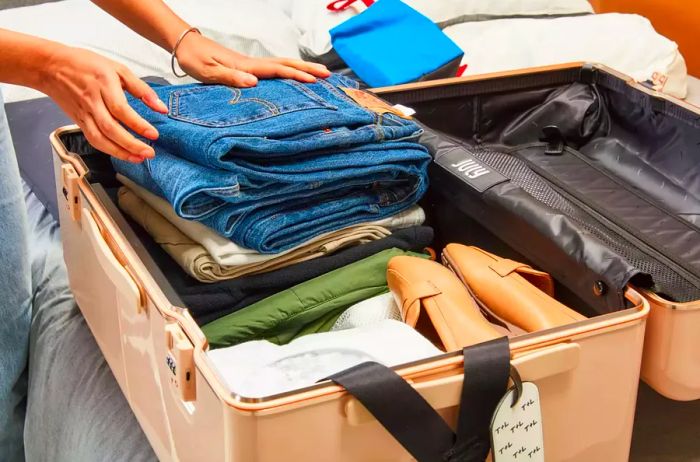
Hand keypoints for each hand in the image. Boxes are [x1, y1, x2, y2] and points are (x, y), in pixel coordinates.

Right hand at [39, 46, 166, 162]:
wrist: (51, 67)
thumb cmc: (85, 64)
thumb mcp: (118, 68)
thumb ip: (141, 89)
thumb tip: (161, 107)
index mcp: (103, 85)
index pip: (121, 110)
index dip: (138, 124)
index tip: (154, 134)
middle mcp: (92, 101)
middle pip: (111, 128)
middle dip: (131, 144)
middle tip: (149, 153)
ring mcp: (83, 113)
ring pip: (100, 138)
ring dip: (120, 152)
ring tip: (138, 158)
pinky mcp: (78, 121)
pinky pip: (93, 139)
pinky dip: (108, 150)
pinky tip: (123, 154)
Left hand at [175, 32, 330, 86]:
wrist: (183, 44)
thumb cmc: (193, 58)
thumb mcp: (207, 71)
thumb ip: (230, 77)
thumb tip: (254, 82)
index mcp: (246, 66)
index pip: (277, 70)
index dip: (296, 75)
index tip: (314, 80)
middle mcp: (251, 64)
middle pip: (285, 64)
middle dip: (307, 69)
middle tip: (327, 75)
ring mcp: (250, 65)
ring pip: (281, 65)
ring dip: (301, 69)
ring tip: (318, 75)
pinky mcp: (245, 68)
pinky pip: (273, 70)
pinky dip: (287, 72)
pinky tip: (293, 78)